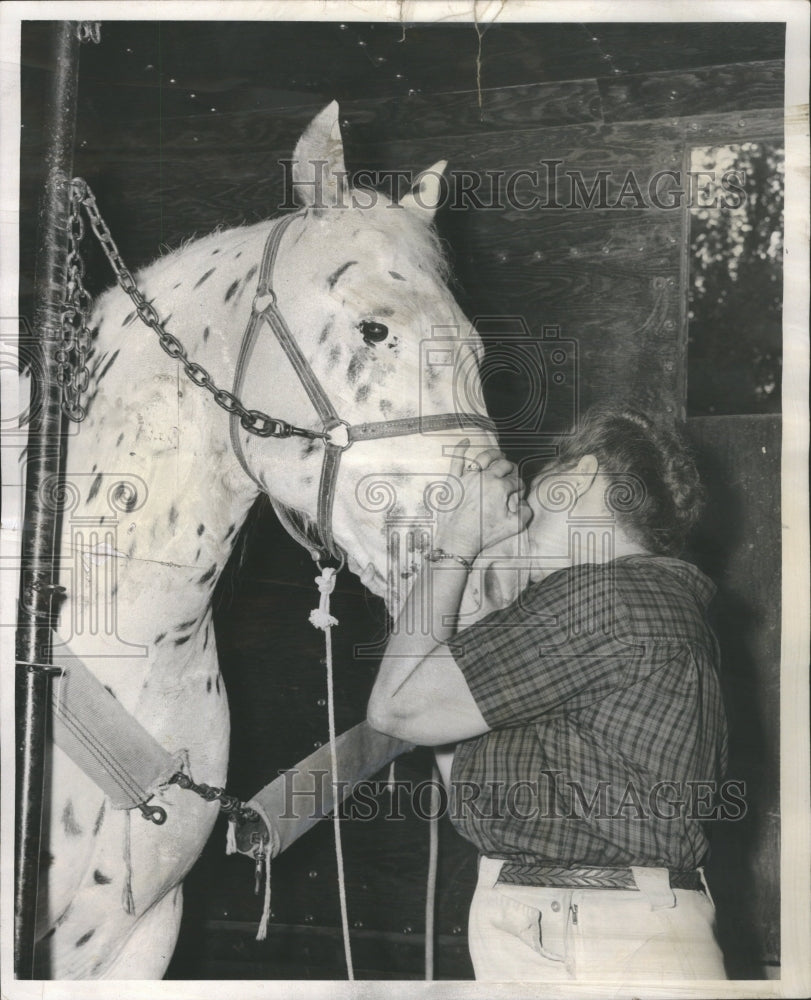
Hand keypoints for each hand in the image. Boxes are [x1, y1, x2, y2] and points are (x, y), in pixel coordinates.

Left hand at [435, 439, 530, 557]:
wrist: (457, 539)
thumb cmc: (484, 534)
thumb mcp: (512, 527)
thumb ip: (525, 513)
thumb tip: (525, 503)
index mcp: (500, 488)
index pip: (516, 481)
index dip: (520, 486)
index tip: (519, 491)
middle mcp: (485, 478)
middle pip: (503, 466)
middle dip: (511, 468)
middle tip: (512, 472)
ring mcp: (468, 477)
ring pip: (484, 458)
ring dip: (494, 454)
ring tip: (499, 455)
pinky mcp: (453, 480)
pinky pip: (456, 459)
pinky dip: (461, 448)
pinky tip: (465, 441)